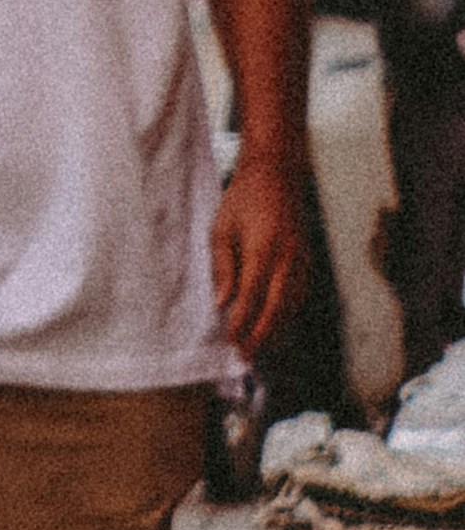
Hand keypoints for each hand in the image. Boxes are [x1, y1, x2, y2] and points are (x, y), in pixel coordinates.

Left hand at [214, 152, 311, 370]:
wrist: (277, 172)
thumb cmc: (244, 197)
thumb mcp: (221, 227)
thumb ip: (223, 266)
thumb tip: (222, 302)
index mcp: (263, 249)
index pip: (252, 297)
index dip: (242, 323)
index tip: (231, 343)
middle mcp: (287, 259)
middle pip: (277, 309)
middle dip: (261, 336)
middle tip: (245, 357)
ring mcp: (302, 259)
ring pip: (292, 305)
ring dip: (276, 329)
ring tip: (259, 348)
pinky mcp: (307, 259)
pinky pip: (300, 294)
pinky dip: (289, 313)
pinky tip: (278, 324)